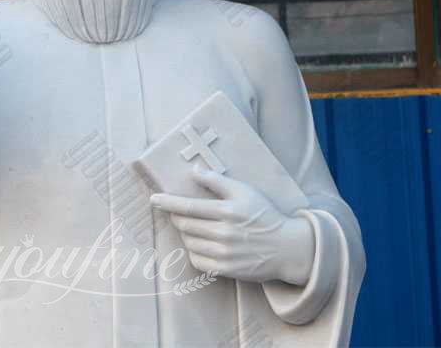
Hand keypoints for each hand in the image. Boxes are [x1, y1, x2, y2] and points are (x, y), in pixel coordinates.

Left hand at [151, 169, 314, 285]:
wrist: (286, 247)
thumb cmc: (264, 215)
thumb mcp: (245, 191)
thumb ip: (217, 181)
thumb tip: (194, 170)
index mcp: (227, 211)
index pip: (188, 207)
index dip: (168, 203)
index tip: (154, 199)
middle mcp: (224, 233)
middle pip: (185, 225)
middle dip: (176, 217)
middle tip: (178, 213)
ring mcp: (224, 253)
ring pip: (189, 242)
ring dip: (186, 233)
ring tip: (195, 228)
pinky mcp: (226, 269)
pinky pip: (197, 260)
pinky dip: (193, 251)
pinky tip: (201, 244)